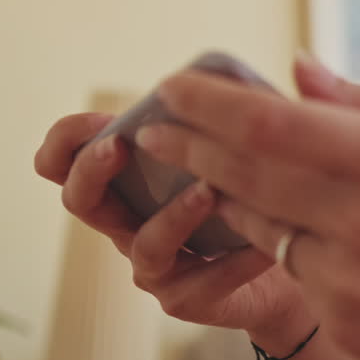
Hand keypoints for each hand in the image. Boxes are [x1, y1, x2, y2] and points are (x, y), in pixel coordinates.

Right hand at [33, 112, 312, 344]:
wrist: (293, 258)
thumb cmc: (260, 190)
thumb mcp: (247, 143)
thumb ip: (240, 110)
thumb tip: (274, 61)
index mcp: (128, 177)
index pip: (66, 157)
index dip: (67, 139)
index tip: (97, 121)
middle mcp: (129, 221)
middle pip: (80, 199)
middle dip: (91, 169)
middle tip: (119, 145)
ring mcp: (155, 264)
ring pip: (144, 244)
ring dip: (173, 215)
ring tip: (208, 192)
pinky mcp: (188, 298)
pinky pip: (200, 281)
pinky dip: (231, 262)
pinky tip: (260, 245)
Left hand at [130, 57, 359, 359]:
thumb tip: (297, 69)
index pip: (273, 124)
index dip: (210, 105)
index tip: (173, 87)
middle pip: (245, 175)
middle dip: (189, 148)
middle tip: (152, 132)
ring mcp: (350, 277)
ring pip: (261, 228)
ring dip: (226, 198)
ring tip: (205, 175)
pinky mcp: (344, 322)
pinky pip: (295, 275)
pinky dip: (288, 249)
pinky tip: (290, 234)